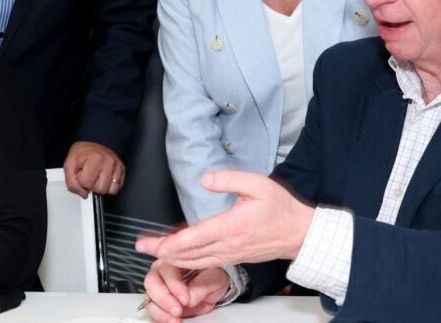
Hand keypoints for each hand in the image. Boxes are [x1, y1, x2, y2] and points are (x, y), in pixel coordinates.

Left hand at [63, 141, 125, 197]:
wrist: (92, 142)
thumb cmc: (82, 153)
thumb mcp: (69, 165)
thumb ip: (72, 183)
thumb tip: (83, 194)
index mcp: (95, 158)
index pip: (87, 184)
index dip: (81, 180)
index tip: (82, 173)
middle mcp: (109, 161)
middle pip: (101, 189)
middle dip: (93, 185)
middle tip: (90, 175)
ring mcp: (117, 165)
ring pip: (112, 190)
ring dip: (103, 187)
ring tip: (98, 177)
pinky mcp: (122, 168)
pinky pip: (119, 187)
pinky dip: (111, 186)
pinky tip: (104, 178)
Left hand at [135, 171, 314, 266]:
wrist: (299, 233)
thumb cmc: (281, 209)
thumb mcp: (258, 184)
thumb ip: (229, 179)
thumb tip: (205, 180)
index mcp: (232, 226)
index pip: (196, 237)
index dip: (174, 242)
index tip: (156, 244)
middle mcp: (229, 245)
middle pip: (190, 252)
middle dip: (163, 251)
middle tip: (141, 247)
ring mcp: (230, 254)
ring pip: (196, 260)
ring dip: (172, 257)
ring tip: (152, 252)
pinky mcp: (232, 258)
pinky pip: (205, 262)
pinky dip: (187, 260)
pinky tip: (177, 255)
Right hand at [142, 262, 228, 322]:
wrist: (212, 292)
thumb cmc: (211, 278)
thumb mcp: (215, 277)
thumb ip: (204, 283)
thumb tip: (191, 296)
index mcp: (173, 259)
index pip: (166, 269)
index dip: (174, 285)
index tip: (186, 300)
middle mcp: (161, 271)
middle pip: (151, 282)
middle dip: (164, 299)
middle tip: (177, 310)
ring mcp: (158, 288)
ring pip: (149, 298)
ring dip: (161, 312)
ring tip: (175, 320)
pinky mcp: (158, 303)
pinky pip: (152, 311)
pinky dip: (160, 318)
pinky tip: (172, 321)